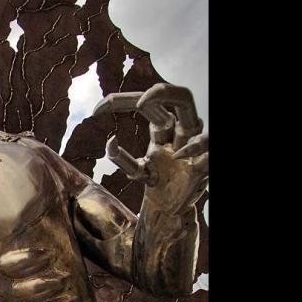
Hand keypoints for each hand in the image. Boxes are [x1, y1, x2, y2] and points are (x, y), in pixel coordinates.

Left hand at [94, 84, 207, 213]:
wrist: (172, 210)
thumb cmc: (158, 186)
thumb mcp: (137, 172)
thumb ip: (120, 158)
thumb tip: (110, 140)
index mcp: (163, 130)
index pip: (146, 104)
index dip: (121, 101)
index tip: (95, 110)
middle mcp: (179, 132)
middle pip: (175, 97)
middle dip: (158, 91)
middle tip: (137, 101)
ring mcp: (193, 145)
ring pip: (192, 112)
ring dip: (175, 102)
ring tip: (147, 107)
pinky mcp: (203, 163)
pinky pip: (206, 145)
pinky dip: (195, 147)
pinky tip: (179, 155)